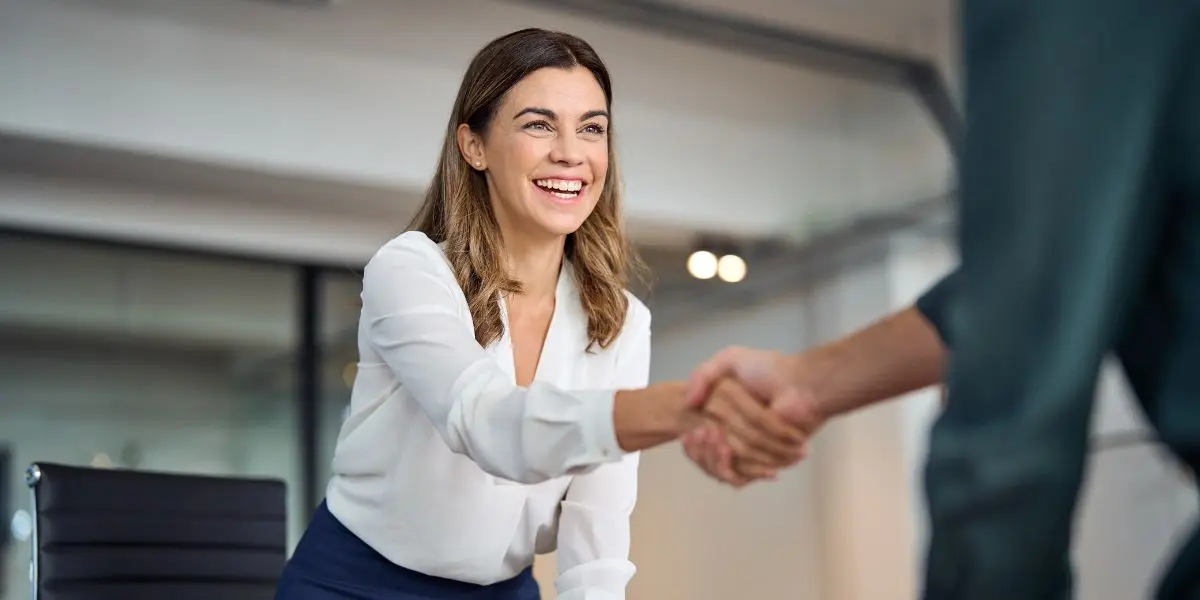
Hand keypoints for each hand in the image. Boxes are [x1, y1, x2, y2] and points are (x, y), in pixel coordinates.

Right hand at [683, 347, 825, 485]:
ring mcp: (749, 450)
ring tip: (714, 436)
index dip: (691, 443)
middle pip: (706, 457)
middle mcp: (734, 435)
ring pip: (719, 467)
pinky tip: (725, 449)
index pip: (698, 440)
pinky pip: (740, 475)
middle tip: (702, 432)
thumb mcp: (730, 359)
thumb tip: (687, 403)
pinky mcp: (763, 462)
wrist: (799, 386)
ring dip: (712, 457)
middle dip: (700, 450)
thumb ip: (702, 375)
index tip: (689, 432)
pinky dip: (729, 466)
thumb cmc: (768, 370)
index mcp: (724, 417)